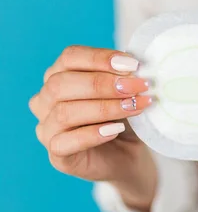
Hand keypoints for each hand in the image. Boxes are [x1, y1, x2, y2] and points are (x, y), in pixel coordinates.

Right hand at [29, 45, 155, 210]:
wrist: (129, 155)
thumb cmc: (123, 117)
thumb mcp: (125, 92)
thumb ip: (124, 77)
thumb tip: (133, 66)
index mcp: (59, 75)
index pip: (70, 57)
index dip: (100, 58)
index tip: (133, 65)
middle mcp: (46, 100)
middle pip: (62, 83)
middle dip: (104, 84)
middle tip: (137, 87)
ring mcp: (47, 128)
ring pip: (64, 113)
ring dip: (105, 108)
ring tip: (134, 107)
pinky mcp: (56, 155)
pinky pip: (64, 143)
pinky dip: (93, 134)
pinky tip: (116, 130)